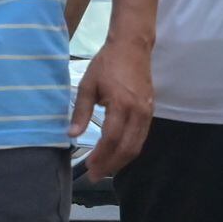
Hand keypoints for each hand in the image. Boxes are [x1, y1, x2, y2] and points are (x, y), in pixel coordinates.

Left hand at [74, 34, 154, 181]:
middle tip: (95, 175)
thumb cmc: (107, 63)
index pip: (112, 138)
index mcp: (121, 104)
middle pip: (127, 147)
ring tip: (104, 169)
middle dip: (111, 165)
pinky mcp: (150, 111)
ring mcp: (147, 112)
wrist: (132, 46)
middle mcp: (138, 111)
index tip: (89, 166)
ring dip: (121, 161)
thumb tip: (72, 135)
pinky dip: (130, 150)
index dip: (101, 156)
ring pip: (137, 145)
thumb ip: (80, 111)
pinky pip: (142, 137)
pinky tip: (117, 155)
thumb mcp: (87, 85)